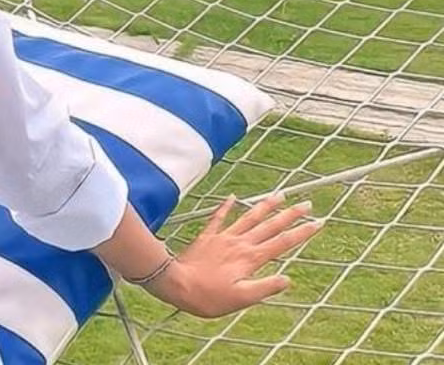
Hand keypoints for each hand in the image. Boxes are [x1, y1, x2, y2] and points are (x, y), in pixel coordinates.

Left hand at [147, 193, 321, 317]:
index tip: (318, 222)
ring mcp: (223, 237)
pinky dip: (226, 206)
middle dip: (290, 215)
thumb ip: (265, 287)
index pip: (282, 243)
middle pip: (270, 225)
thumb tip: (288, 279)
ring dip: (265, 205)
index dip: (301, 232)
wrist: (176, 282)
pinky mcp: (208, 236)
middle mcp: (239, 243)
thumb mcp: (242, 299)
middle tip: (307, 203)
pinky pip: (219, 217)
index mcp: (250, 258)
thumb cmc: (208, 296)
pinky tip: (232, 197)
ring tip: (280, 194)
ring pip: (248, 216)